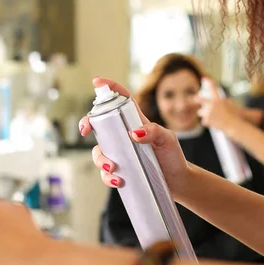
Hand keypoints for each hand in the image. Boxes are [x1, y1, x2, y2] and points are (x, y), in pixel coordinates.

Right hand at [79, 77, 190, 198]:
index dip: (109, 88)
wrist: (178, 182)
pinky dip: (107, 177)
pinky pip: (105, 173)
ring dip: (100, 159)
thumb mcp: (168, 139)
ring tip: (112, 168)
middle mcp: (124, 136)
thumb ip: (154, 131)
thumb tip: (133, 134)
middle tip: (85, 130)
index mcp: (135, 122)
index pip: (121, 99)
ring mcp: (120, 153)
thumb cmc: (173, 156)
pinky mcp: (120, 171)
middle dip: (87, 123)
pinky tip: (118, 181)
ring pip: (98, 152)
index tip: (96, 82)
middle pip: (99, 124)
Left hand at [195, 78, 242, 132]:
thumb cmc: (236, 115)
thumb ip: (222, 102)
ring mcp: (208, 112)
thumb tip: (217, 101)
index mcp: (219, 100)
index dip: (209, 83)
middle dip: (198, 98)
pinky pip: (204, 121)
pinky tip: (215, 124)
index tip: (205, 78)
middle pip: (200, 99)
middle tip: (195, 97)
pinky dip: (208, 123)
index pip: (214, 89)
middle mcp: (212, 105)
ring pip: (200, 112)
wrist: (235, 126)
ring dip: (204, 114)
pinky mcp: (206, 120)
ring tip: (212, 117)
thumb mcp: (231, 105)